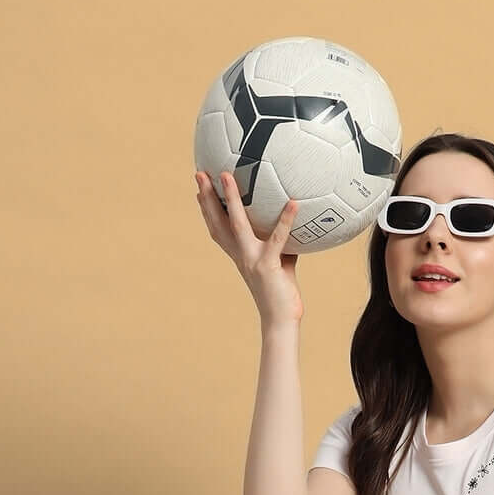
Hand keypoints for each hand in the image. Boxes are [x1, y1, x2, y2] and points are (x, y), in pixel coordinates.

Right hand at [194, 168, 303, 325]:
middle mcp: (240, 255)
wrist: (280, 320)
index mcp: (239, 255)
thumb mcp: (281, 260)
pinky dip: (285, 220)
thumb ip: (282, 239)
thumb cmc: (281, 291)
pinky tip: (293, 203)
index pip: (218, 228)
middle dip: (207, 197)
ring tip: (227, 176)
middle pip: (218, 222)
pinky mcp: (268, 266)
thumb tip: (294, 215)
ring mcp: (252, 260)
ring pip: (237, 225)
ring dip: (231, 200)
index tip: (200, 188)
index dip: (207, 209)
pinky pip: (277, 239)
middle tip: (200, 174)